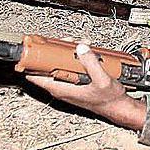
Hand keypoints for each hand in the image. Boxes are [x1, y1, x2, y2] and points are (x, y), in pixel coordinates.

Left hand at [26, 44, 146, 130]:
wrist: (119, 108)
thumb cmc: (109, 100)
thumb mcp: (102, 80)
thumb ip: (91, 63)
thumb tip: (80, 48)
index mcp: (61, 89)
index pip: (35, 76)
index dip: (30, 62)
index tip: (32, 48)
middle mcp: (62, 88)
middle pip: (48, 66)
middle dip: (55, 51)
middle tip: (66, 41)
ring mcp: (68, 85)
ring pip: (59, 65)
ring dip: (67, 53)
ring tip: (81, 45)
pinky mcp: (75, 82)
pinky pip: (68, 67)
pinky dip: (74, 58)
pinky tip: (85, 53)